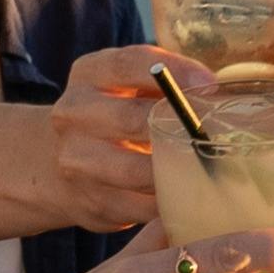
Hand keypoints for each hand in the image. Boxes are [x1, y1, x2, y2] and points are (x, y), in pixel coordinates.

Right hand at [47, 45, 212, 233]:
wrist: (60, 162)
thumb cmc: (116, 114)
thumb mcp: (129, 85)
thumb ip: (163, 82)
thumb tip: (211, 89)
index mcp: (88, 75)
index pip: (127, 64)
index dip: (173, 71)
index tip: (209, 83)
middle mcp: (73, 114)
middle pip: (130, 119)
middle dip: (177, 128)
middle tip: (213, 135)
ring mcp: (74, 161)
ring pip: (134, 171)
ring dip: (176, 172)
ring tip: (208, 168)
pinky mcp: (88, 202)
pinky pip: (138, 207)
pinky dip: (167, 203)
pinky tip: (189, 196)